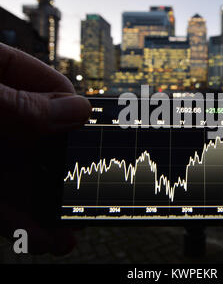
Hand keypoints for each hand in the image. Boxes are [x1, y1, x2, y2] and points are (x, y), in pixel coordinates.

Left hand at [0, 43, 90, 254]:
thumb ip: (22, 103)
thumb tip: (80, 109)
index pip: (52, 90)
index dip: (79, 112)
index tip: (104, 131)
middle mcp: (0, 117)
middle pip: (46, 143)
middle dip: (71, 168)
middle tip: (100, 186)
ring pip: (26, 180)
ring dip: (51, 207)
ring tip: (75, 230)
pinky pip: (3, 205)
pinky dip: (25, 224)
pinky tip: (50, 239)